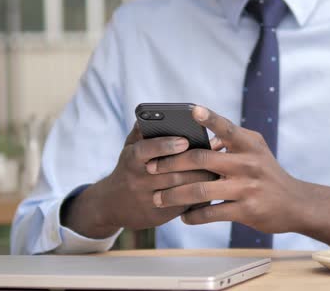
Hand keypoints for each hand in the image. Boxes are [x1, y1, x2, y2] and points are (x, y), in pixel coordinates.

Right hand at [61, 123, 216, 238]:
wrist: (111, 205)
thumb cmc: (129, 167)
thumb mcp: (130, 147)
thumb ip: (145, 130)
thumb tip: (165, 114)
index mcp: (131, 159)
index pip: (145, 150)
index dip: (165, 146)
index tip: (185, 140)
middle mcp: (137, 180)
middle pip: (170, 172)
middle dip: (194, 164)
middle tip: (214, 156)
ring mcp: (147, 199)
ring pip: (179, 190)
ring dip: (200, 179)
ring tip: (218, 169)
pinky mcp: (157, 216)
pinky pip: (182, 206)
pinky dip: (198, 196)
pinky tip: (211, 186)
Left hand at [147, 106, 329, 245]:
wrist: (296, 204)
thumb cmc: (269, 174)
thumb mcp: (257, 151)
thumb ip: (232, 140)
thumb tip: (200, 133)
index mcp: (250, 144)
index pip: (227, 128)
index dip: (209, 118)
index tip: (191, 110)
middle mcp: (249, 163)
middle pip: (202, 159)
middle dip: (171, 164)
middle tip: (151, 168)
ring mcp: (247, 187)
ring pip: (201, 189)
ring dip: (175, 194)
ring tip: (158, 198)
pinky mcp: (246, 210)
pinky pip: (212, 213)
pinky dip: (193, 215)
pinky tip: (184, 216)